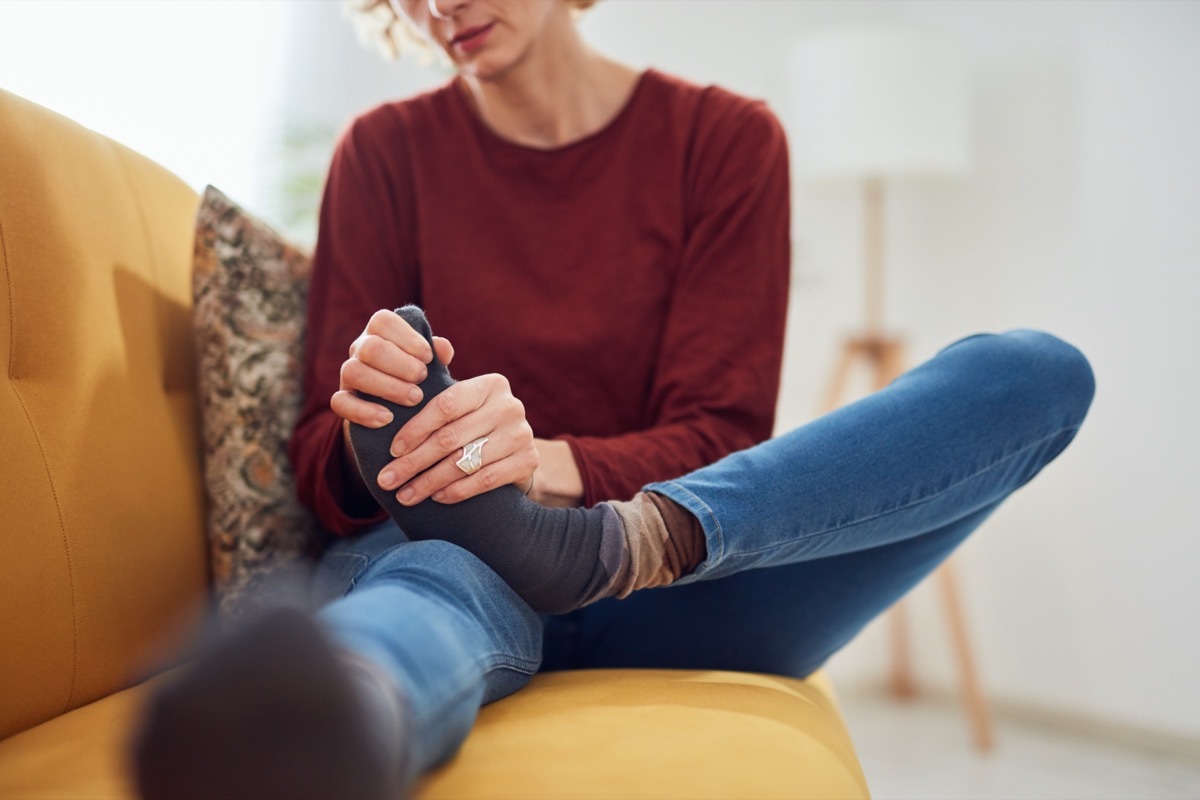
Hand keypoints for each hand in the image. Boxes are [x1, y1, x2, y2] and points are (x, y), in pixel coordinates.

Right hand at [330, 309, 454, 428]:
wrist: (400, 413)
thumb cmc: (418, 378)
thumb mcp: (430, 364)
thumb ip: (438, 353)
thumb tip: (443, 348)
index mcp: (379, 333)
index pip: (383, 321)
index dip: (407, 337)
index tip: (428, 358)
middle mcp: (360, 349)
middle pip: (370, 347)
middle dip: (401, 364)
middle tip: (422, 378)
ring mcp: (347, 374)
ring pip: (353, 372)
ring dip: (387, 387)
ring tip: (414, 399)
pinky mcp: (342, 400)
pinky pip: (340, 402)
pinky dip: (364, 411)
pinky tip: (388, 418)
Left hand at [377, 373, 538, 504]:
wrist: (515, 452)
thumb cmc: (475, 424)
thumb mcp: (462, 402)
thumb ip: (441, 380)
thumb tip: (436, 345)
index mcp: (491, 384)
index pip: (445, 406)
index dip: (415, 429)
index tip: (392, 451)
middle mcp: (509, 406)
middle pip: (450, 438)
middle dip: (414, 462)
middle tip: (388, 480)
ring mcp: (522, 434)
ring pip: (464, 462)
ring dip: (429, 482)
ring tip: (405, 495)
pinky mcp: (528, 461)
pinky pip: (485, 480)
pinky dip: (457, 491)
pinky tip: (437, 498)